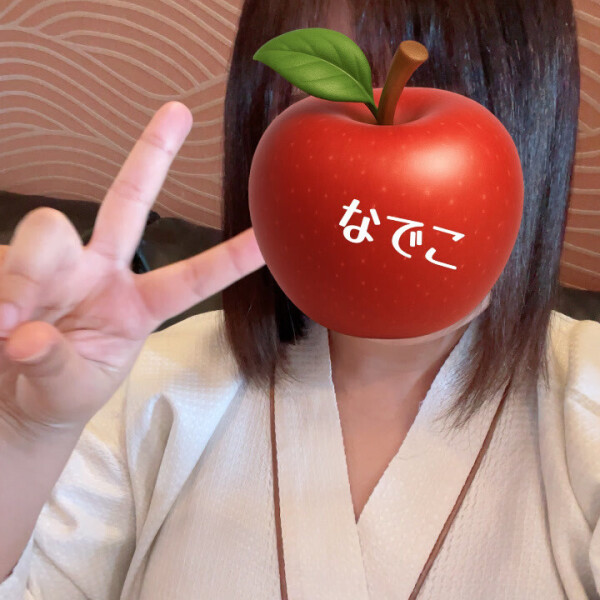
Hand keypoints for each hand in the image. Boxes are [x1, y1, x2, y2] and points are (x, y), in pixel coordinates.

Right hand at [0, 102, 264, 437]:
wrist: (11, 402)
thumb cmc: (58, 394)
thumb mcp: (69, 392)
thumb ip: (55, 367)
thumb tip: (26, 336)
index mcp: (137, 306)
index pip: (191, 279)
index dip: (229, 258)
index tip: (270, 236)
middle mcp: (101, 273)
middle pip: (127, 204)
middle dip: (152, 159)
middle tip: (178, 115)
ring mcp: (57, 266)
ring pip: (47, 234)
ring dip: (23, 276)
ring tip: (6, 322)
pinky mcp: (9, 268)